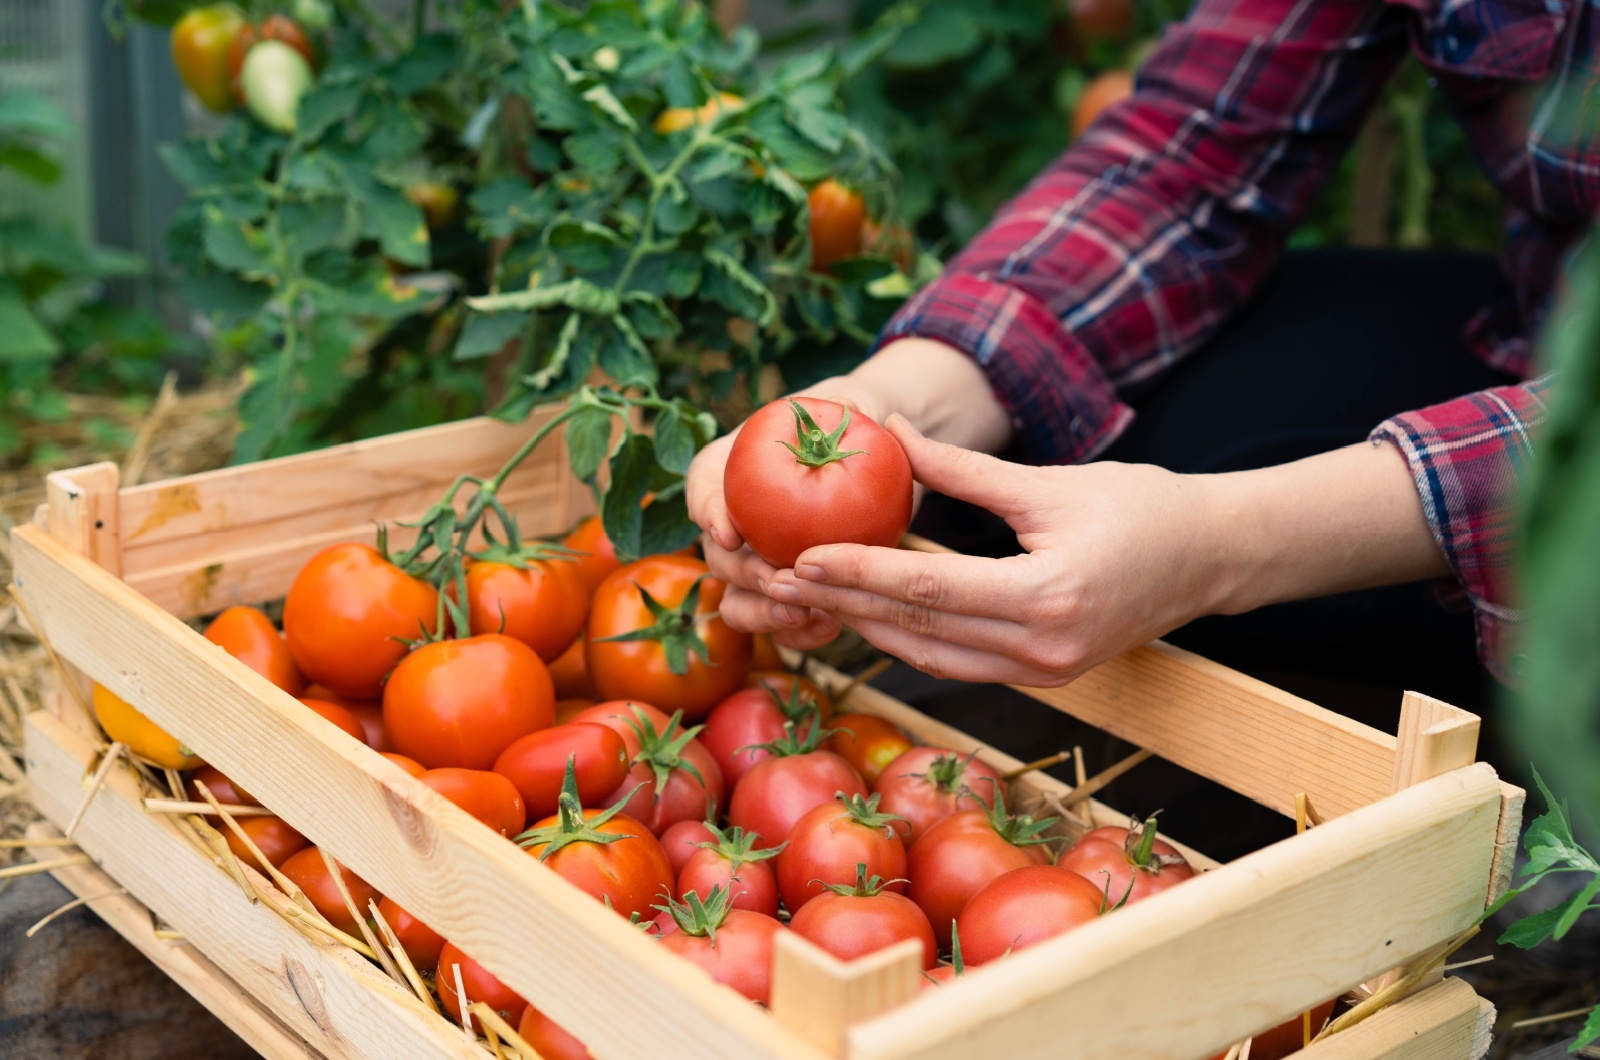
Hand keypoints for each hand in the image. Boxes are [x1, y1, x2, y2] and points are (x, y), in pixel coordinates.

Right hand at [686, 375, 896, 650]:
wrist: (880, 464)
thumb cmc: (856, 424)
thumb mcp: (854, 404)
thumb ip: (849, 407)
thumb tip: (851, 411)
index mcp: (733, 465)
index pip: (702, 482)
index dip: (707, 510)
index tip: (730, 533)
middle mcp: (735, 520)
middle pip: (717, 556)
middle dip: (744, 575)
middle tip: (780, 582)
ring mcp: (756, 564)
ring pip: (737, 603)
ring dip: (762, 615)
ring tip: (800, 615)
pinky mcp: (789, 595)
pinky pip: (779, 625)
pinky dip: (798, 633)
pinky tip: (830, 626)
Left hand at [758, 417, 1448, 685]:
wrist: (1215, 558)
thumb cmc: (1143, 506)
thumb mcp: (1049, 482)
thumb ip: (963, 470)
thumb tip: (887, 435)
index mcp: (1048, 596)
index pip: (930, 588)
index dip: (859, 574)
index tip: (799, 557)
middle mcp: (1044, 649)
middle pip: (919, 632)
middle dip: (843, 608)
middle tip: (779, 584)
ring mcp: (1047, 673)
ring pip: (932, 657)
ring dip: (868, 629)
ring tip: (808, 602)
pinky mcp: (1047, 677)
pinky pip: (959, 664)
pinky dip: (911, 639)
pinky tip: (869, 615)